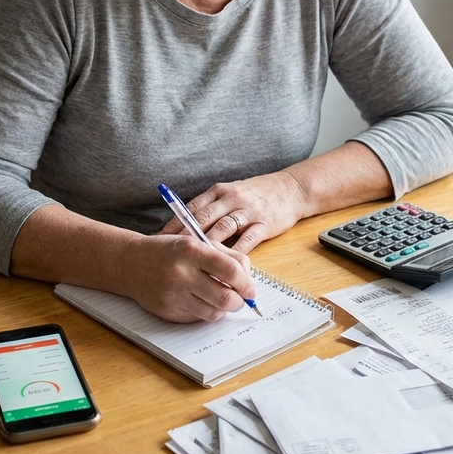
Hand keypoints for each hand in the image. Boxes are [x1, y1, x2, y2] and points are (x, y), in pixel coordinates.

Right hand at [116, 234, 256, 322]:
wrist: (131, 263)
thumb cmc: (170, 251)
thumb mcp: (198, 242)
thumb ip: (227, 257)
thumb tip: (249, 279)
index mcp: (192, 251)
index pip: (231, 271)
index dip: (246, 283)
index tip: (250, 289)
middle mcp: (182, 273)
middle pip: (225, 298)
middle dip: (239, 302)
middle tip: (240, 299)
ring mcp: (173, 295)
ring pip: (213, 313)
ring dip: (223, 309)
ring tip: (220, 299)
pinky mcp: (168, 311)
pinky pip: (197, 318)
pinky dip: (205, 312)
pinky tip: (200, 301)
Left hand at [158, 172, 306, 253]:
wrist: (291, 189)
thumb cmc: (256, 194)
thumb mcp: (231, 193)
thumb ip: (211, 207)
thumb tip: (184, 228)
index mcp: (220, 191)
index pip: (192, 207)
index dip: (176, 223)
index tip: (161, 239)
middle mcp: (232, 199)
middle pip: (204, 218)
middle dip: (186, 237)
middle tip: (172, 254)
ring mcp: (248, 210)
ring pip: (224, 228)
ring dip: (209, 246)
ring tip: (195, 262)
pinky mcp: (264, 223)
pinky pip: (247, 238)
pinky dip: (235, 252)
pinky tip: (225, 264)